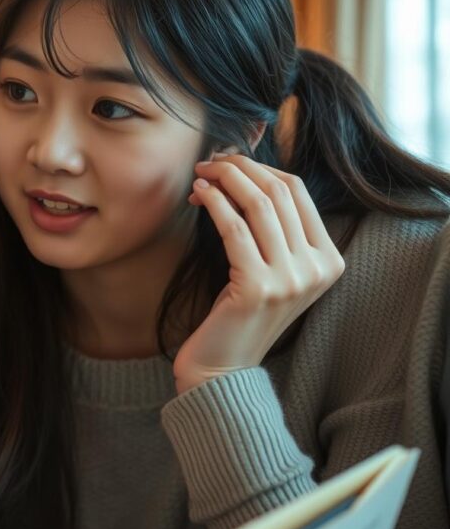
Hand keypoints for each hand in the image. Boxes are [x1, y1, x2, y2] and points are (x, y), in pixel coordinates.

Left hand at [174, 155, 343, 392]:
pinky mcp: (258, 288)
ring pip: (260, 205)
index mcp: (329, 261)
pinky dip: (215, 204)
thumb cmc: (239, 313)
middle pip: (280, 192)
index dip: (261, 167)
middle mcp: (317, 269)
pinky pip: (235, 230)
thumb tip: (242, 169)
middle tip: (210, 160)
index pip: (298, 192)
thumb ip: (271, 228)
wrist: (223, 368)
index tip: (228, 159)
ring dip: (225, 180)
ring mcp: (292, 280)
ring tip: (201, 173)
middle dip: (241, 167)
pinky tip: (199, 194)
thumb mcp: (269, 268)